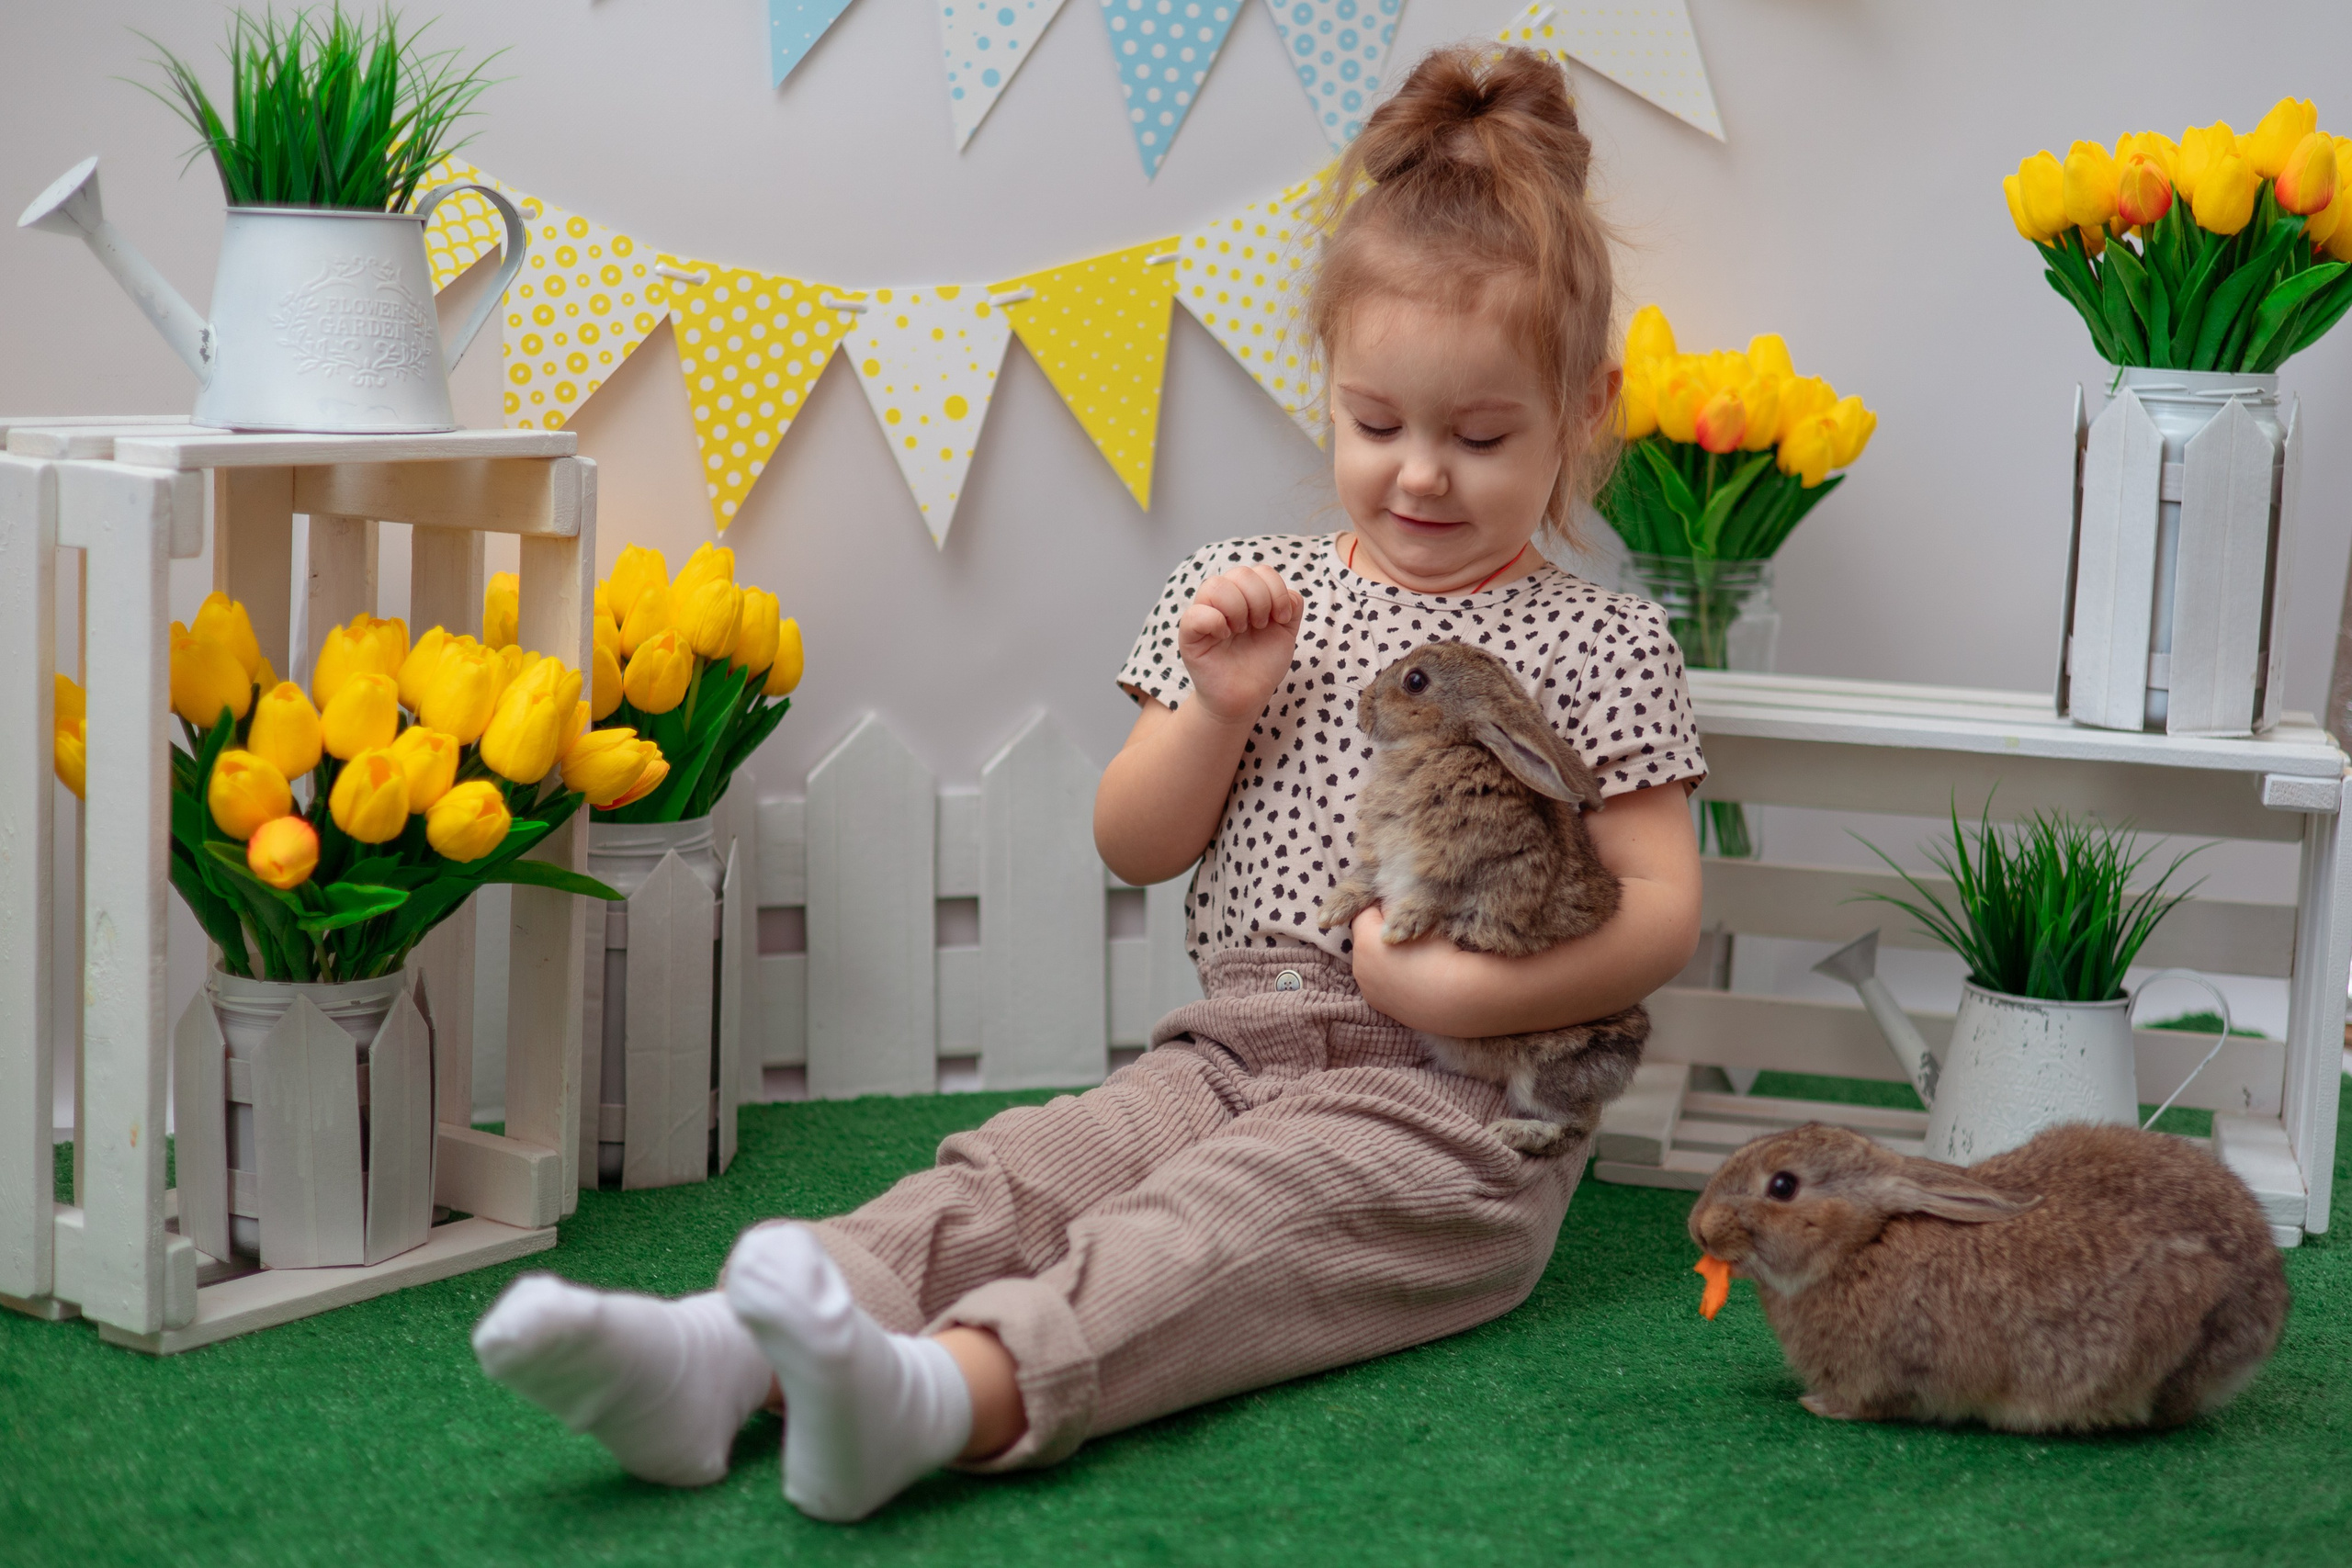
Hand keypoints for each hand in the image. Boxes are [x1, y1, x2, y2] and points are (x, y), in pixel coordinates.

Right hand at [1178, 567, 1303, 724]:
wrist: (1247, 697)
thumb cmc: (1262, 664)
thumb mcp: (1285, 632)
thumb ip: (1291, 606)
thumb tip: (1287, 593)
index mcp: (1246, 596)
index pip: (1260, 571)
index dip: (1276, 590)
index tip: (1280, 619)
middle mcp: (1224, 600)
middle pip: (1240, 573)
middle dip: (1259, 600)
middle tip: (1259, 626)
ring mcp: (1205, 614)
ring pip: (1215, 585)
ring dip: (1237, 608)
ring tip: (1242, 630)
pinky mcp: (1189, 635)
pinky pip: (1195, 613)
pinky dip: (1214, 621)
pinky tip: (1224, 637)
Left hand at [1346, 904, 1474, 1032]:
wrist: (1460, 997)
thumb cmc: (1442, 952)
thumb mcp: (1418, 917)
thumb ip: (1394, 905)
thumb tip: (1385, 903)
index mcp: (1365, 942)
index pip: (1363, 912)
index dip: (1382, 906)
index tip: (1402, 907)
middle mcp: (1359, 967)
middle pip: (1365, 938)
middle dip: (1380, 931)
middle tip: (1409, 932)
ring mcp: (1368, 989)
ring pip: (1371, 961)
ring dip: (1384, 954)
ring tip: (1413, 955)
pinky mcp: (1378, 1005)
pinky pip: (1379, 981)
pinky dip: (1390, 975)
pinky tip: (1412, 974)